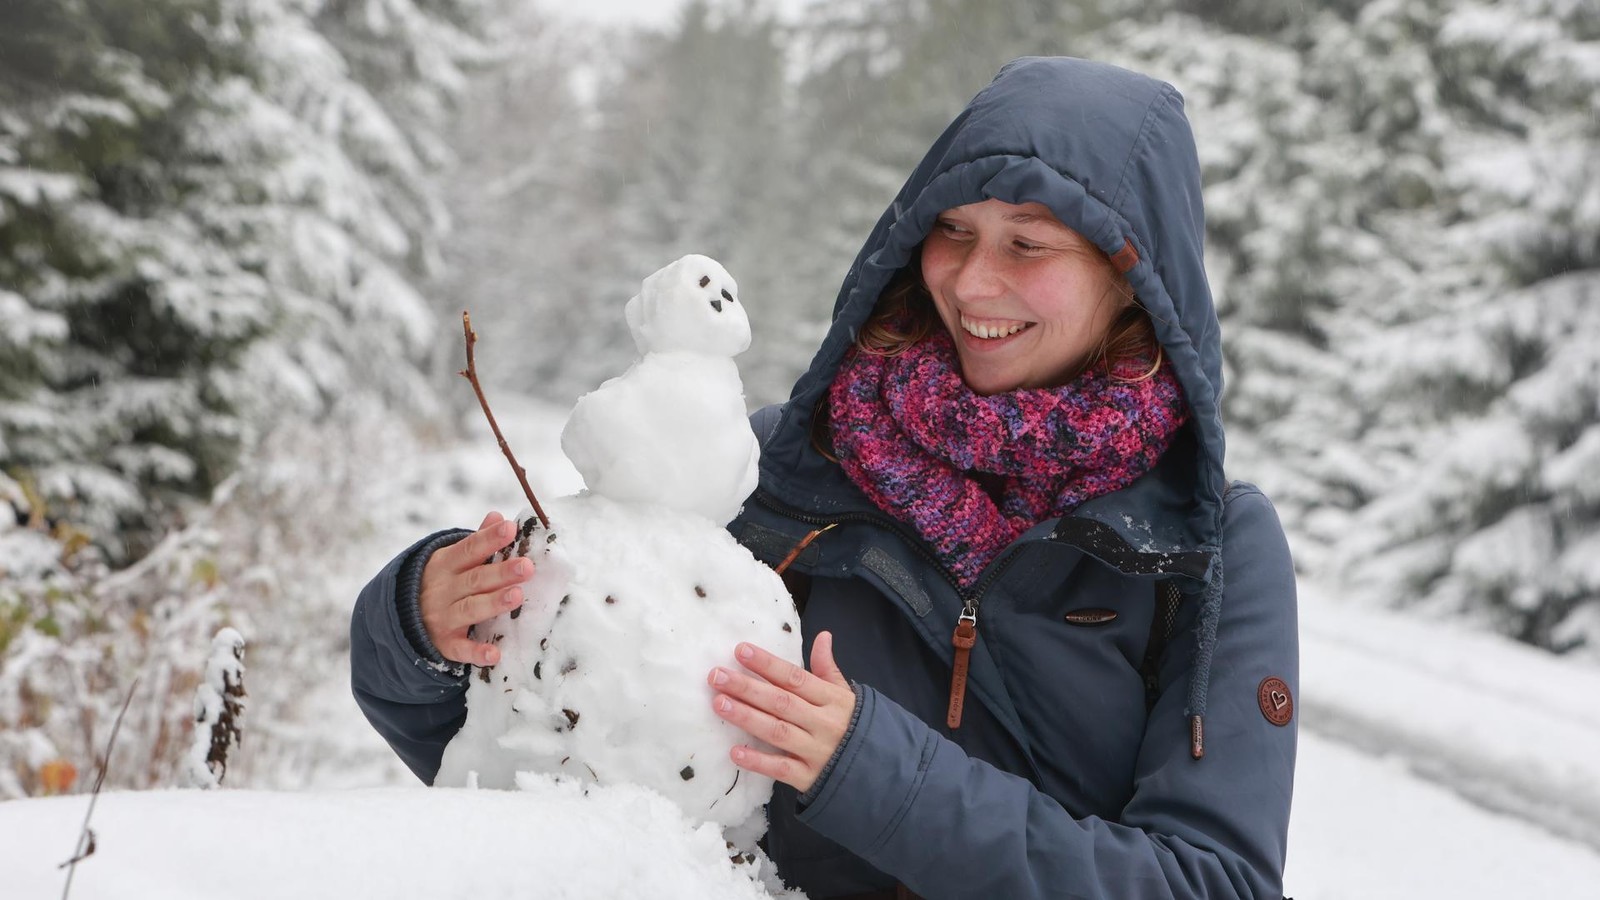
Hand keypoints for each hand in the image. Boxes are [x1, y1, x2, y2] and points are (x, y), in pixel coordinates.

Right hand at [418, 511, 532, 665]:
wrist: (400, 619)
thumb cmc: (440, 583)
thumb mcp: (450, 560)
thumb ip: (475, 542)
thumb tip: (497, 515)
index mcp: (445, 565)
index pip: (469, 549)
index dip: (489, 539)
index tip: (510, 528)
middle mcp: (443, 590)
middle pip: (475, 579)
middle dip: (501, 573)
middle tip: (527, 567)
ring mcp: (442, 617)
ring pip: (470, 609)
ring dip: (493, 603)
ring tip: (517, 596)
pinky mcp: (444, 644)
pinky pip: (460, 649)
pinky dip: (476, 652)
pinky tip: (495, 654)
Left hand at [708, 631, 853, 794]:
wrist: (881, 772)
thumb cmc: (855, 727)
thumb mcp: (846, 695)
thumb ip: (828, 668)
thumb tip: (823, 636)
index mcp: (832, 699)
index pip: (795, 678)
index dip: (767, 664)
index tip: (740, 650)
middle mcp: (824, 723)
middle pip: (781, 702)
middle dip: (747, 687)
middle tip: (716, 676)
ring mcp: (816, 751)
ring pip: (777, 732)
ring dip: (747, 717)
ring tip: (719, 704)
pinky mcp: (810, 778)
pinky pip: (781, 769)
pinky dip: (759, 761)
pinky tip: (735, 752)